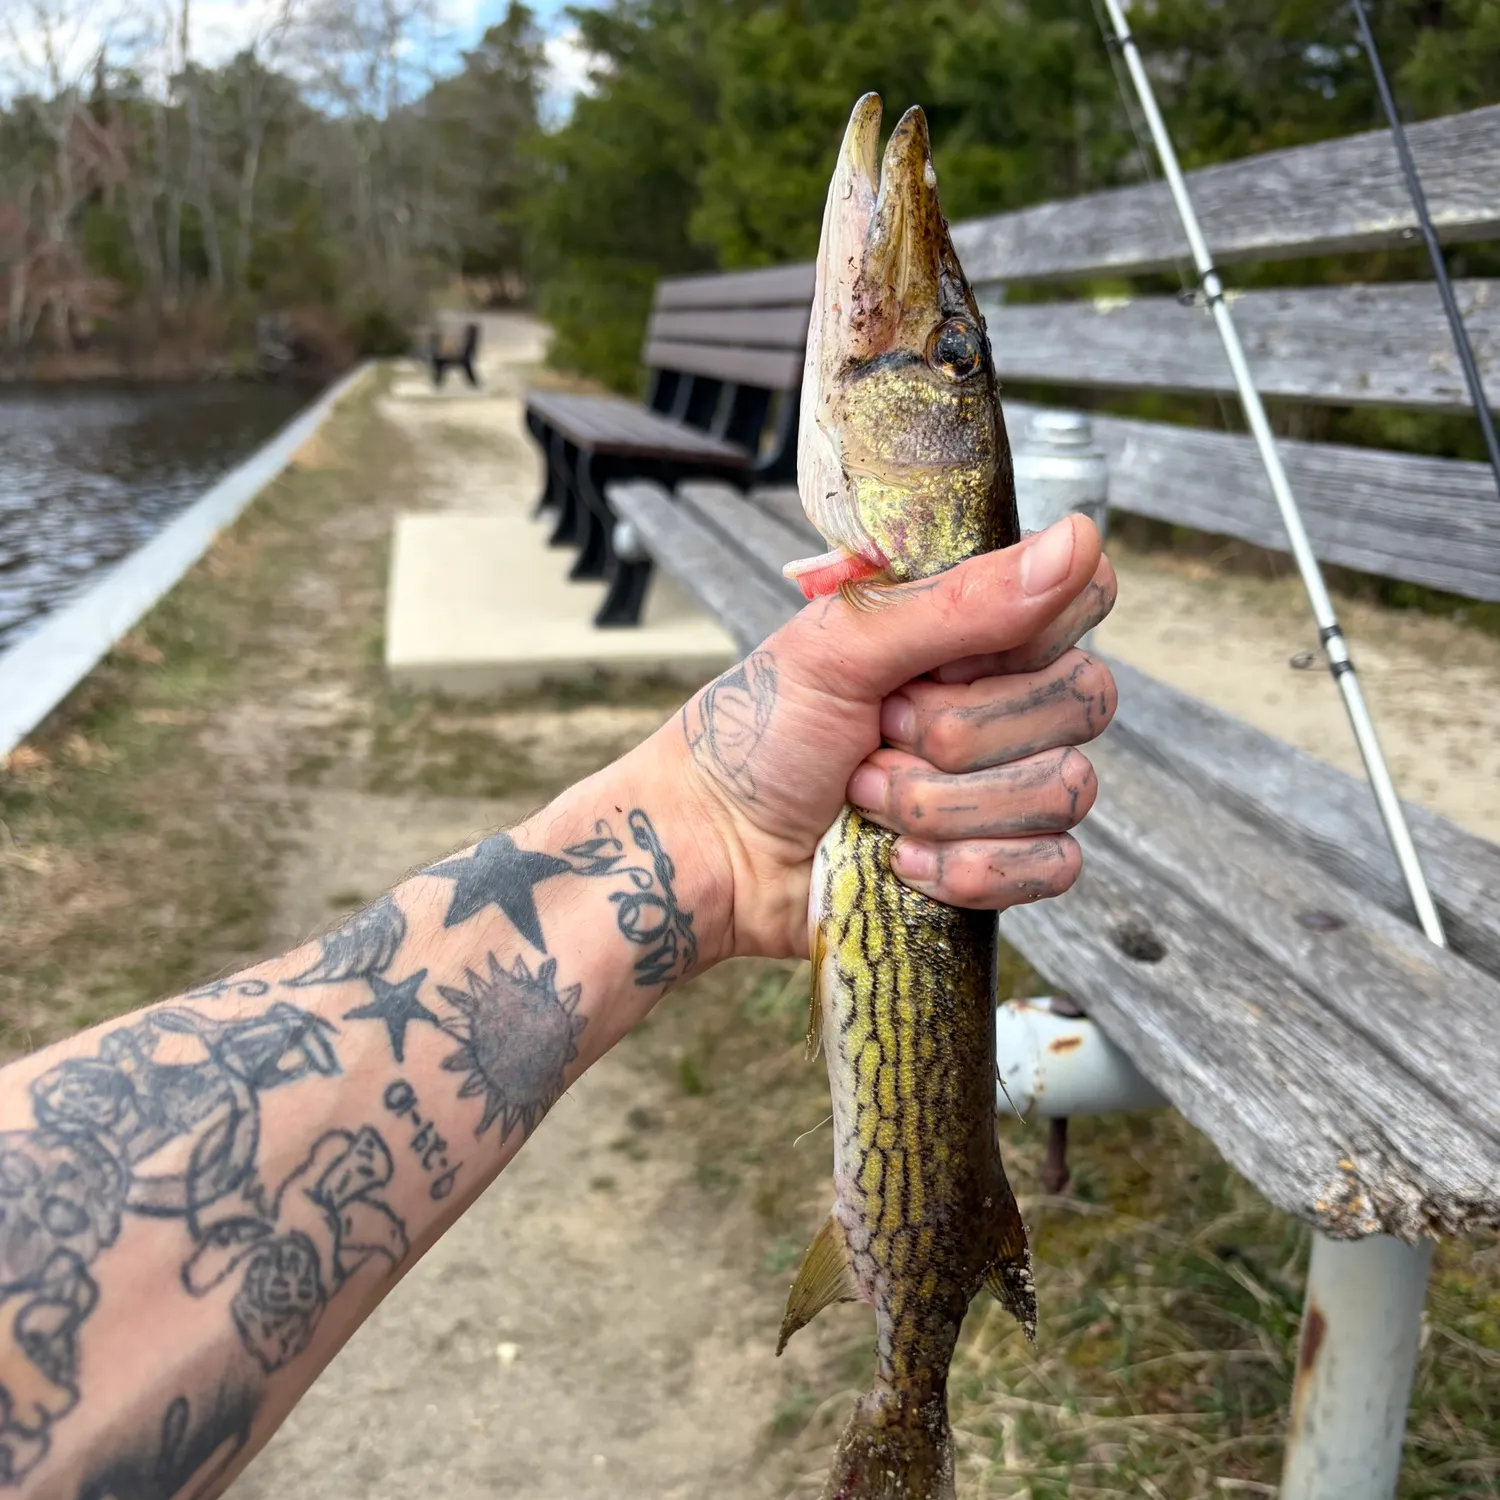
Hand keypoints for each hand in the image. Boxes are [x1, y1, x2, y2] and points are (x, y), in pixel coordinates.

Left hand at [673, 514, 1117, 960]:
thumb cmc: (761, 732)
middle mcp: (1007, 701)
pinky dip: (964, 869)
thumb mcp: (844, 645)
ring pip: (1064, 788)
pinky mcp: (1005, 868)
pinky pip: (1053, 867)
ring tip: (865, 794)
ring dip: (941, 803)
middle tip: (875, 729)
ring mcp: (1011, 788)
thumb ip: (962, 599)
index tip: (938, 656)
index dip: (1028, 632)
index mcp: (974, 630)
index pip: (1083, 600)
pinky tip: (899, 861)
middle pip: (1082, 699)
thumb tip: (1083, 538)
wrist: (713, 846)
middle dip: (958, 729)